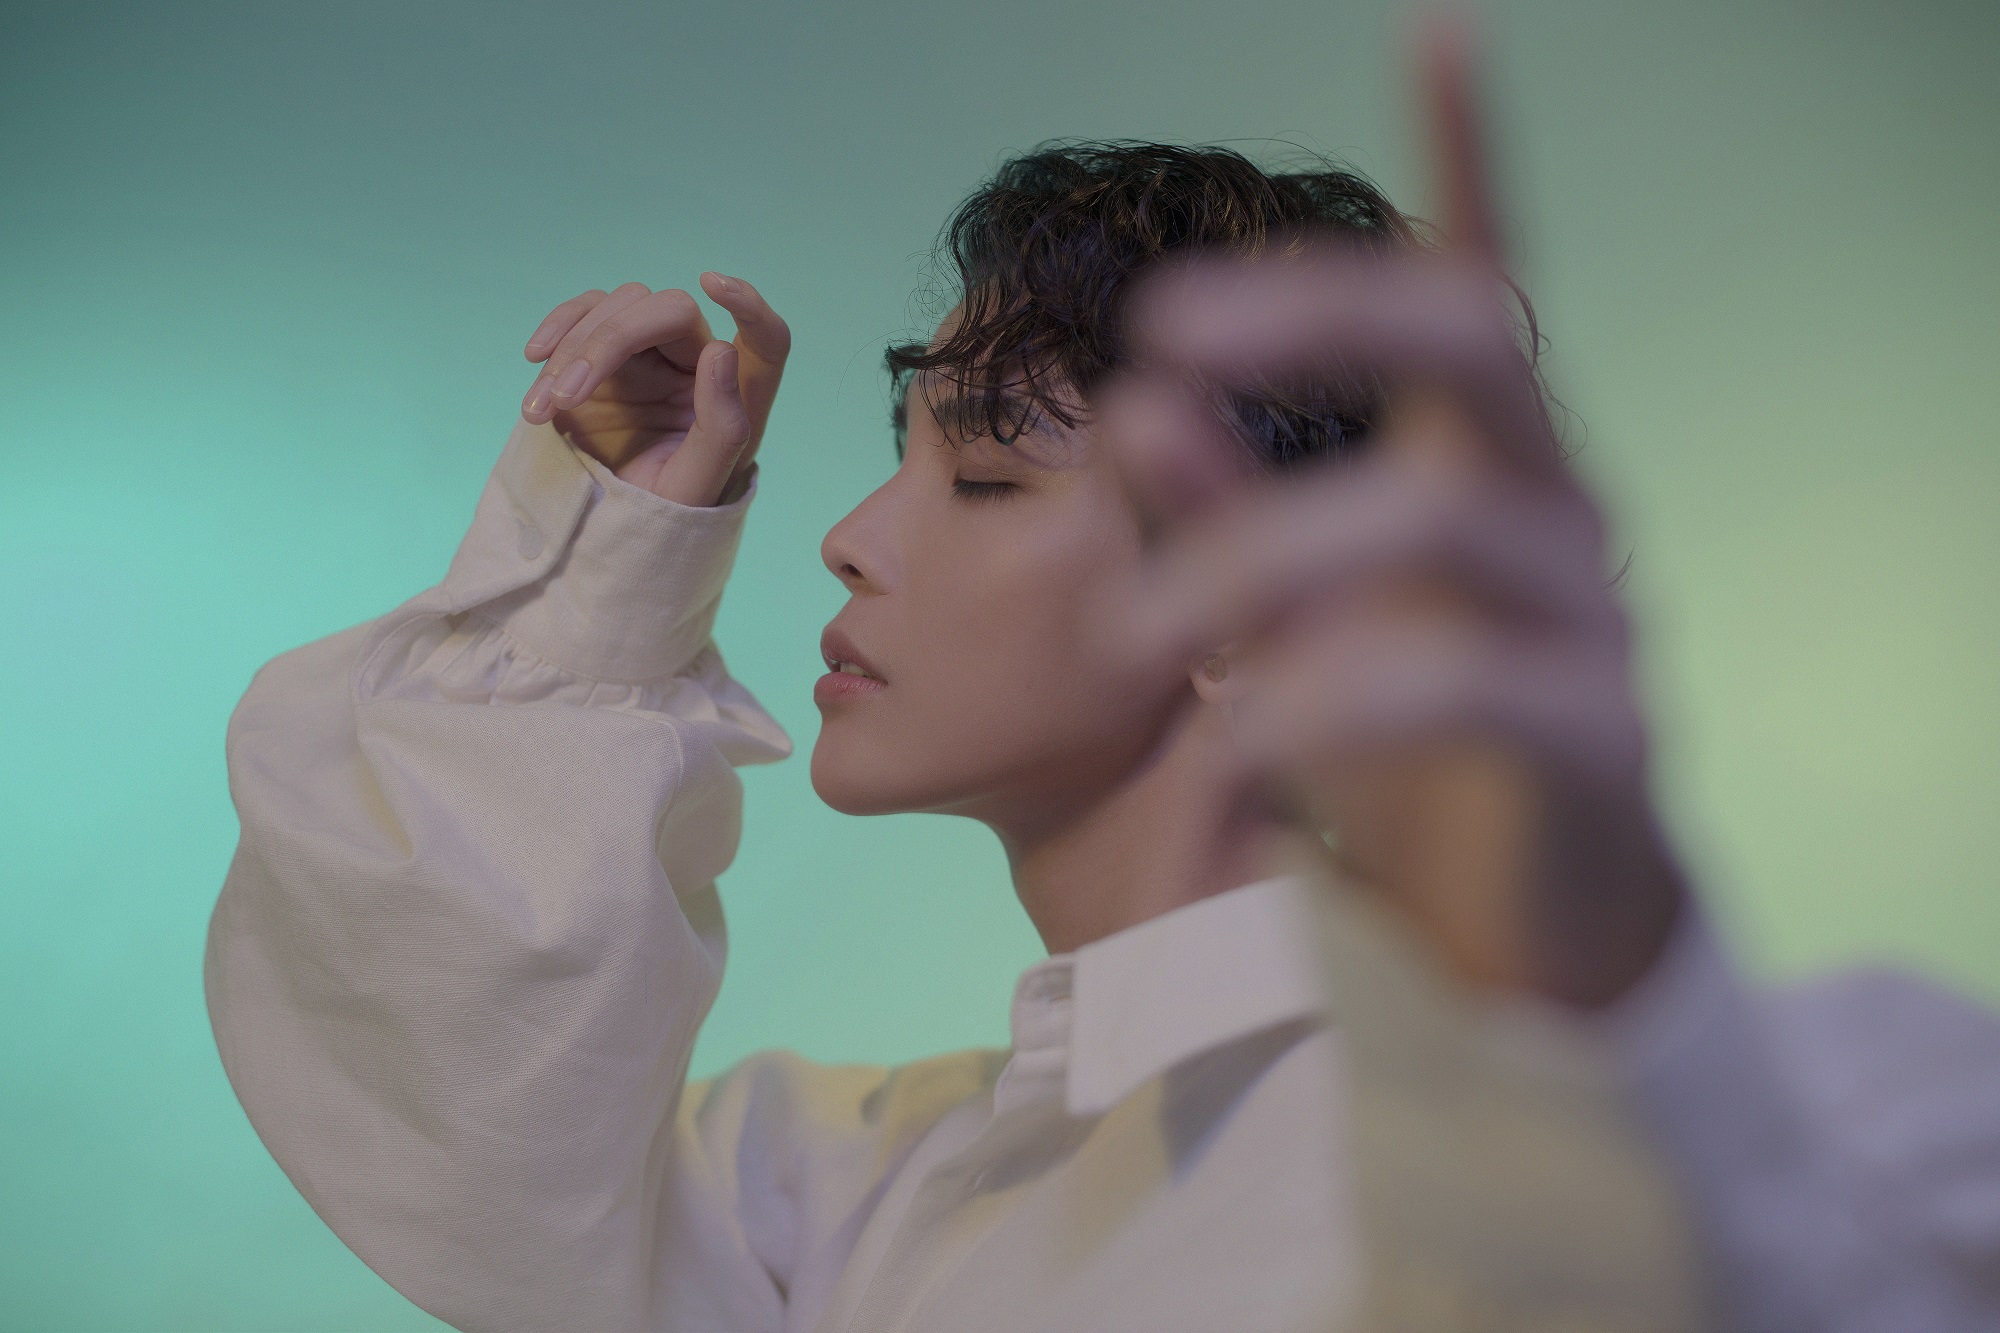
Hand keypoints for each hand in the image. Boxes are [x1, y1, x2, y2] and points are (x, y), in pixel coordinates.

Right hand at [519, 272, 790, 507]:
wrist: (611, 520)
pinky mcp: (607, 349)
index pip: (767, 339)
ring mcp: (652, 351)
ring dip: (572, 348)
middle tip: (566, 397)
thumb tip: (722, 350)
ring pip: (619, 306)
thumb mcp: (696, 485)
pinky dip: (557, 330)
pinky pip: (585, 313)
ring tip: (542, 406)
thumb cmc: (665, 510)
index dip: (749, 305)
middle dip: (609, 342)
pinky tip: (533, 358)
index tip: (714, 285)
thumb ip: (721, 427)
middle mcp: (699, 362)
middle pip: (669, 310)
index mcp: (737, 395)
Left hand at [1097, 26, 1684, 1009]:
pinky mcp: (1605, 735)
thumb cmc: (1403, 760)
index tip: (1438, 29)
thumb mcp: (1291, 626)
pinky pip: (1464, 679)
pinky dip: (1328, 698)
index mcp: (1481, 464)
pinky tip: (1243, 739)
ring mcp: (1598, 613)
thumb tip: (1138, 398)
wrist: (1516, 944)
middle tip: (1162, 343)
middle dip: (1317, 311)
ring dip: (1265, 558)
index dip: (1472, 156)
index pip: (1486, 284)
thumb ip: (1222, 516)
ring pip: (1438, 514)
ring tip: (1143, 637)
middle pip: (1475, 337)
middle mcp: (1557, 505)